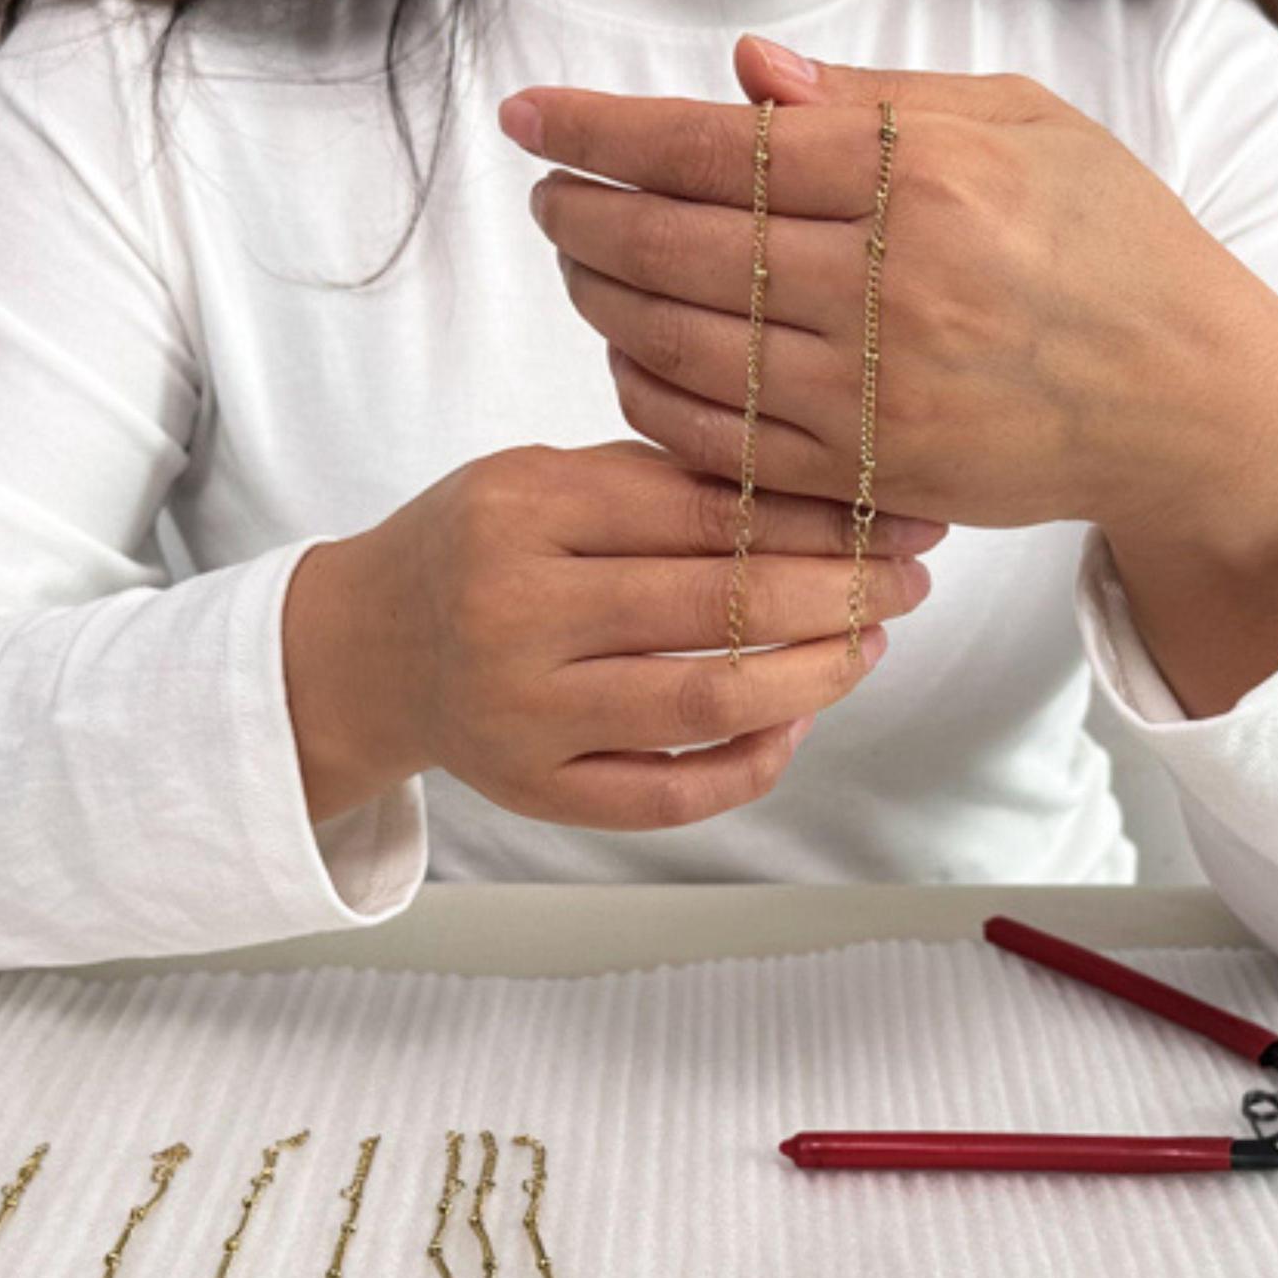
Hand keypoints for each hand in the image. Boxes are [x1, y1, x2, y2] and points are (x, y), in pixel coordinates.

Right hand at [282, 440, 941, 830]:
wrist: (369, 648)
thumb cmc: (479, 547)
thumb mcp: (542, 480)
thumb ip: (660, 485)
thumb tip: (827, 497)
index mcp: (523, 511)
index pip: (704, 511)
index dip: (817, 516)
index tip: (895, 515)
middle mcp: (515, 613)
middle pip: (719, 607)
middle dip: (840, 593)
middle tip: (907, 581)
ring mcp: (524, 714)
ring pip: (709, 705)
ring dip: (816, 677)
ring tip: (868, 644)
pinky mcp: (536, 790)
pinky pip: (672, 796)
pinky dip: (753, 764)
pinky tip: (798, 720)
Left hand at [503, 35, 1273, 540]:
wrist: (1185, 396)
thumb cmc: (1109, 239)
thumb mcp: (1024, 122)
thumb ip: (876, 97)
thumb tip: (742, 71)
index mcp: (925, 177)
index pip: (717, 147)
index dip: (604, 130)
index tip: (530, 117)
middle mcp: (892, 287)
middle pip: (677, 247)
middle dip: (583, 216)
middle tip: (548, 195)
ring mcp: (878, 394)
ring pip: (681, 345)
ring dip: (604, 299)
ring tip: (580, 262)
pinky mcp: (872, 475)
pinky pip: (720, 440)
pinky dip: (652, 395)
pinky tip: (630, 353)